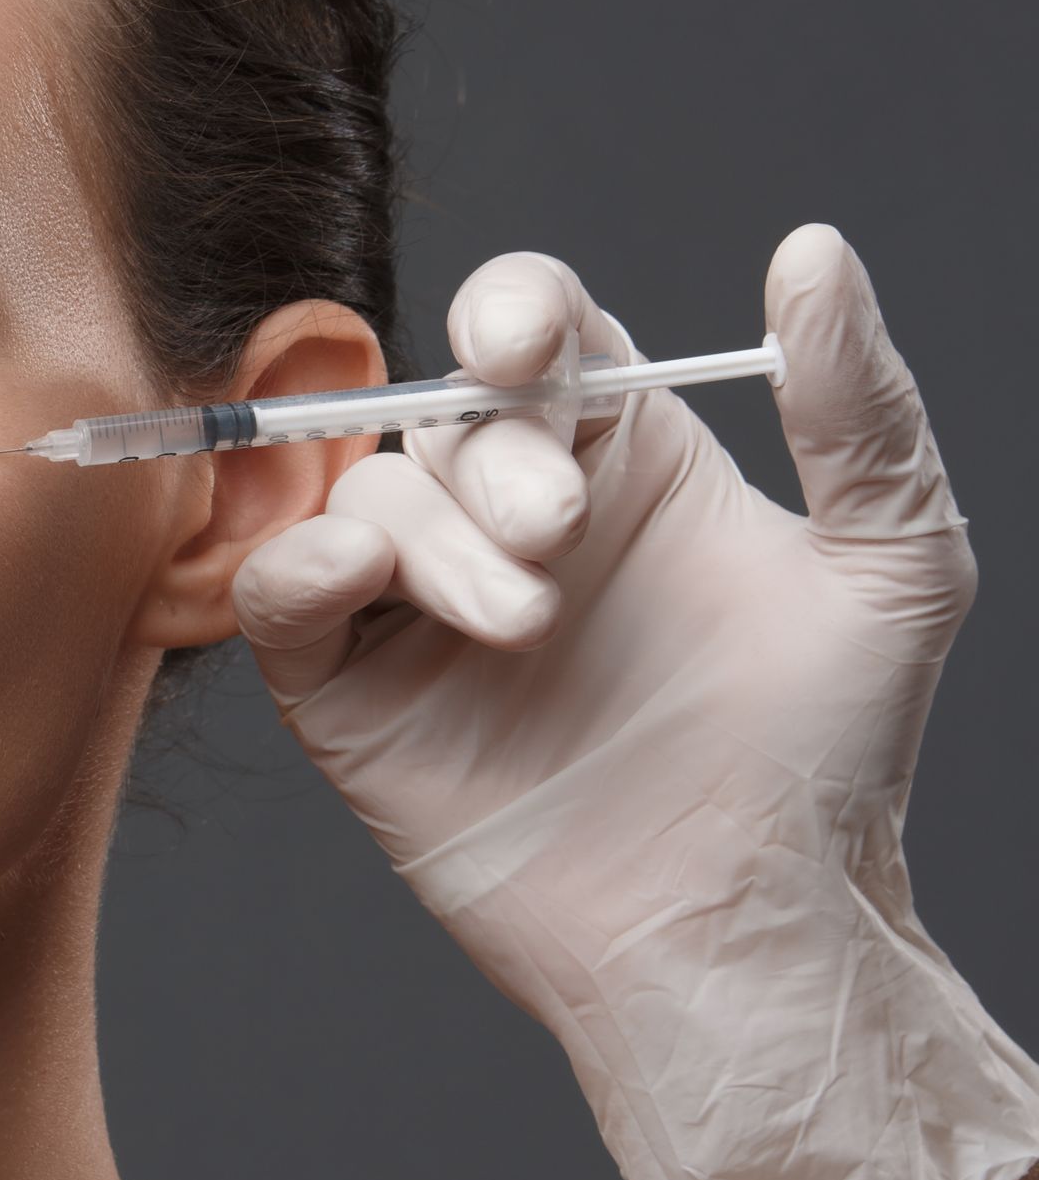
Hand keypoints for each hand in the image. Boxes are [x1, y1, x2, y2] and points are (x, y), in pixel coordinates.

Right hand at [233, 224, 1038, 1179]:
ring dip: (437, 538)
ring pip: (372, 493)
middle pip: (447, 411)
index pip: (536, 333)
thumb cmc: (825, 762)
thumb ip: (860, 405)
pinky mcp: (353, 698)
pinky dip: (301, 566)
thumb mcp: (895, 566)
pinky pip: (285, 594)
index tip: (523, 342)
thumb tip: (815, 251)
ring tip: (524, 629)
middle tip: (562, 545)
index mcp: (624, 465)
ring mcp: (425, 608)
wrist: (740, 928)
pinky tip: (360, 583)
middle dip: (497, 460)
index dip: (512, 312)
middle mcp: (515, 521)